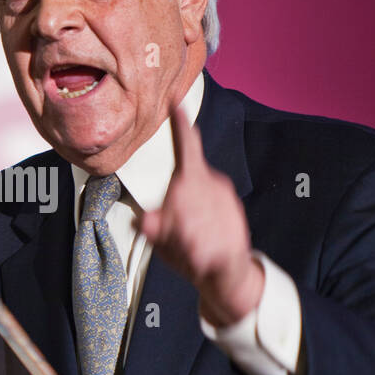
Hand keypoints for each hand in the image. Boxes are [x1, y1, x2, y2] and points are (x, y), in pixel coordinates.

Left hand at [141, 103, 264, 326]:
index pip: (186, 149)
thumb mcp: (164, 238)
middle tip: (178, 239)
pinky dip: (202, 254)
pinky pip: (214, 244)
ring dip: (187, 240)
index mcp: (192, 182)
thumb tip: (141, 220)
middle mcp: (211, 186)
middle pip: (187, 191)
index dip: (181, 126)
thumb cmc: (189, 248)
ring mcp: (225, 206)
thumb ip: (153, 228)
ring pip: (197, 222)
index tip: (174, 101)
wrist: (225, 273)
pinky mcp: (233, 234)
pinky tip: (199, 260)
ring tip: (190, 252)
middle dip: (176, 218)